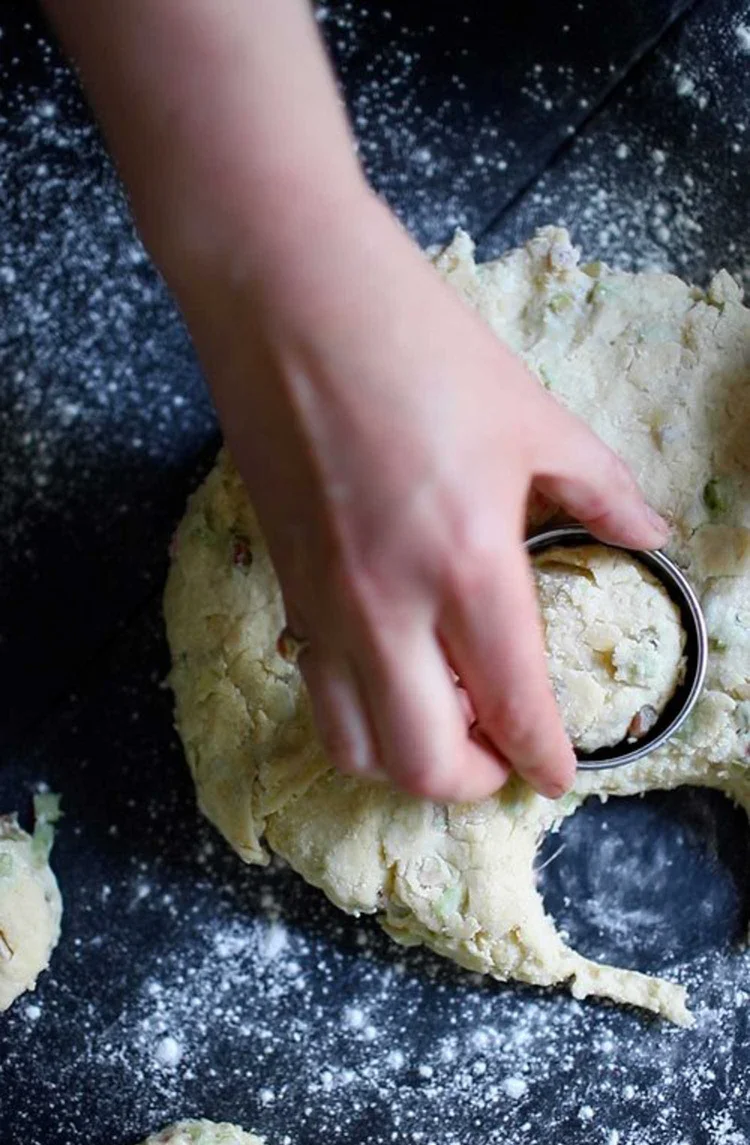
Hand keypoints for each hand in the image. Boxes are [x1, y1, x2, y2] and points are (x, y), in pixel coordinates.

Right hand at [183, 191, 667, 803]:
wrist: (284, 295)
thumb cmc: (414, 342)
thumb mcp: (530, 413)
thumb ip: (598, 488)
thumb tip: (649, 532)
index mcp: (467, 566)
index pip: (512, 708)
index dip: (544, 760)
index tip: (560, 776)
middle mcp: (386, 609)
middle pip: (424, 765)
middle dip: (474, 783)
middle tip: (503, 756)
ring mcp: (322, 605)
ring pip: (355, 747)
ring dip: (407, 760)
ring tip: (445, 724)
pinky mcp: (282, 587)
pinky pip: (317, 690)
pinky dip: (360, 712)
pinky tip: (392, 670)